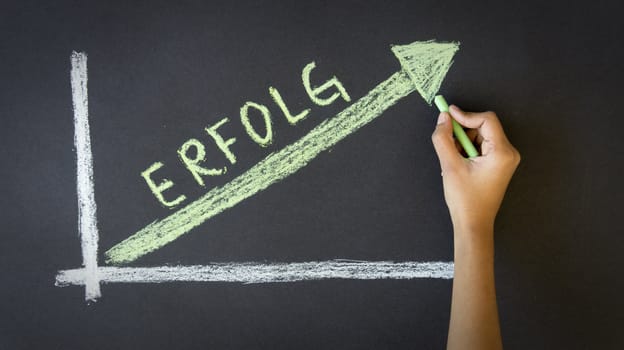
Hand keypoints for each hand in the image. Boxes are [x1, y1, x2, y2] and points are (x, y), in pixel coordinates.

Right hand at [431, 105, 519, 233]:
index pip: (486, 120)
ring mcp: (504, 159)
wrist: (473, 224)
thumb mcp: (449, 166)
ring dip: (463, 142)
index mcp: (502, 152)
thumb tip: (443, 118)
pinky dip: (467, 150)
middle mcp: (508, 153)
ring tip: (453, 160)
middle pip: (484, 126)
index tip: (447, 114)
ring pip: (481, 136)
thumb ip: (443, 139)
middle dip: (463, 132)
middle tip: (448, 143)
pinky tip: (459, 164)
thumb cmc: (465, 199)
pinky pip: (481, 146)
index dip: (465, 115)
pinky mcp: (498, 164)